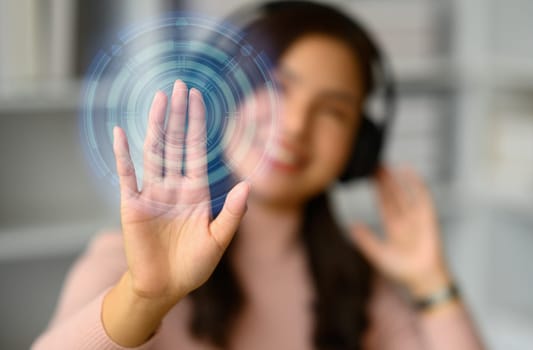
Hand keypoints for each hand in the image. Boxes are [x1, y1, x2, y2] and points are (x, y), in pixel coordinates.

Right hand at [112, 80, 248, 303]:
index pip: (196, 149)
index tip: (198, 98)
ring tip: (159, 99)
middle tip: (180, 85)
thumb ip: (232, 213)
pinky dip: (123, 154)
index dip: (197, 124)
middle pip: (175, 142)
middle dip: (178, 114)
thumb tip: (248, 185)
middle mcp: (173, 187)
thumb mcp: (218, 240)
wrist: (166, 288)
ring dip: (156, 125)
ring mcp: (152, 193)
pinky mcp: (132, 205)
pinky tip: (120, 131)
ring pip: (154, 151)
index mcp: (195, 192)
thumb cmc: (194, 266)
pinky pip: (126, 175)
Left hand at [350, 166, 450, 297]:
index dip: (378, 190)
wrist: (422, 278)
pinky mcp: (428, 217)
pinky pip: (423, 197)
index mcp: (392, 227)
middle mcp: (404, 220)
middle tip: (377, 164)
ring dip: (397, 180)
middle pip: (393, 195)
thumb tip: (351, 226)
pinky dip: (417, 184)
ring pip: (405, 193)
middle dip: (385, 181)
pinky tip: (409, 172)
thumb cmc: (402, 270)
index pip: (384, 203)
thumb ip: (365, 240)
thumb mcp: (378, 254)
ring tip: (388, 166)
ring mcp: (416, 217)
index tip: (370, 176)